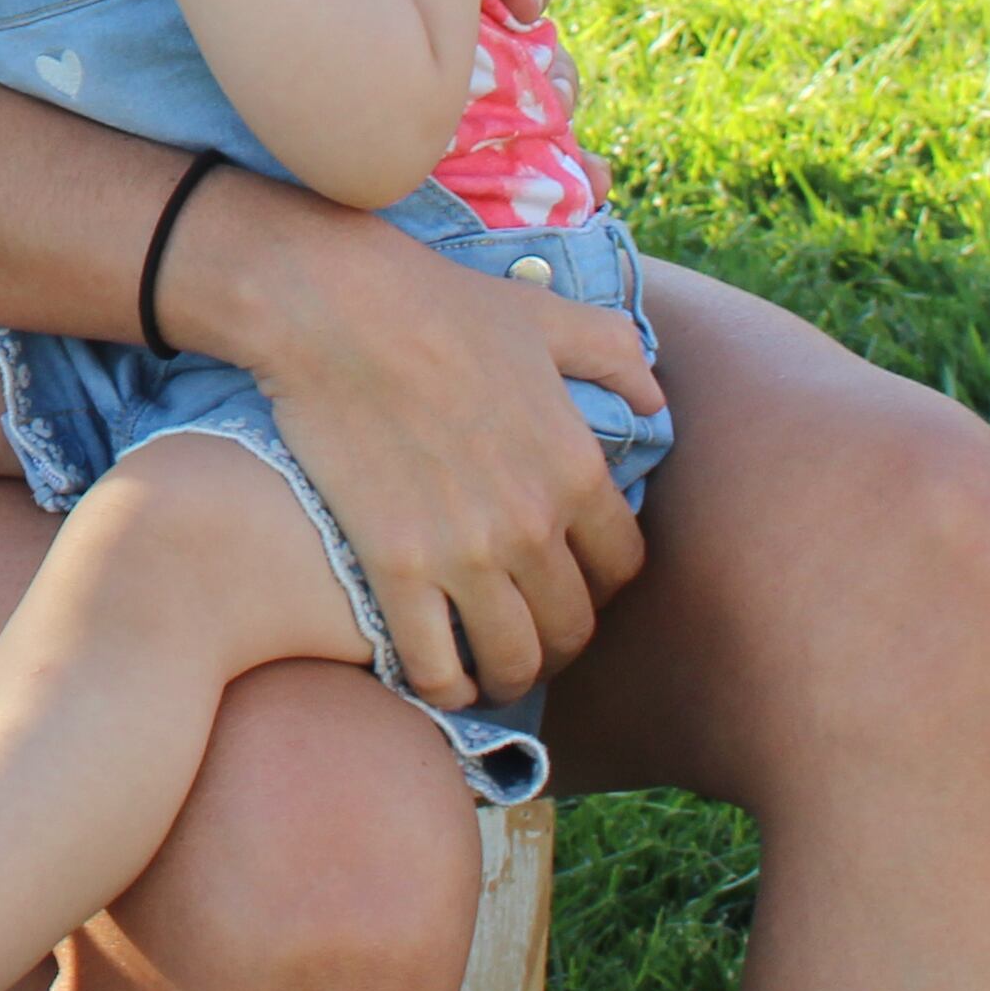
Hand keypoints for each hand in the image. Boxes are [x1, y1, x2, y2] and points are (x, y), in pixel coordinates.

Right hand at [191, 190, 657, 704]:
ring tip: (489, 672)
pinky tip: (437, 679)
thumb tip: (656, 400)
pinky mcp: (395, 568)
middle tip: (532, 637)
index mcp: (577, 469)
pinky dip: (442, 687)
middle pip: (572, 628)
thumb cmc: (438, 304)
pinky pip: (433, 666)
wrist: (333, 309)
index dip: (603, 586)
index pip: (623, 568)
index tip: (574, 584)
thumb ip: (616, 355)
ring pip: (513, 661)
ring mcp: (464, 554)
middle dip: (559, 643)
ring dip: (508, 677)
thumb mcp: (547, 316)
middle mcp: (534, 525)